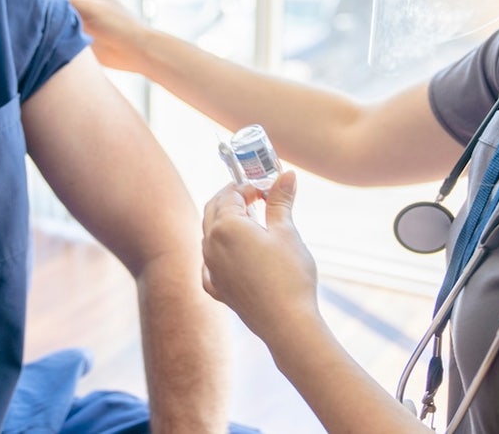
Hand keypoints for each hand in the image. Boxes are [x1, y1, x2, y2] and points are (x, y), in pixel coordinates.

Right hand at [38, 0, 150, 72]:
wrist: (134, 52)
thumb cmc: (119, 26)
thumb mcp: (91, 8)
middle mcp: (82, 0)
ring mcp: (80, 17)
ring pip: (56, 7)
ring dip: (45, 9)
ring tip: (32, 14)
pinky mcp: (78, 35)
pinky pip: (59, 27)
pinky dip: (49, 27)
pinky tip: (41, 32)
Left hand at [201, 171, 320, 340]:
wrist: (287, 324)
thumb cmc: (289, 275)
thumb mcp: (287, 232)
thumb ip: (281, 200)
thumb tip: (286, 174)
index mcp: (225, 226)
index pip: (230, 194)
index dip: (249, 186)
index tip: (267, 188)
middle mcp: (210, 245)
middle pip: (213, 210)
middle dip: (232, 200)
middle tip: (256, 198)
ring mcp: (210, 268)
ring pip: (209, 236)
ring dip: (225, 224)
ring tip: (252, 224)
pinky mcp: (216, 289)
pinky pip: (209, 264)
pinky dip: (220, 253)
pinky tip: (234, 255)